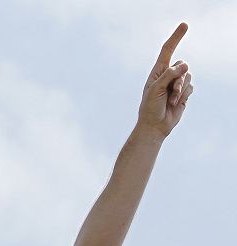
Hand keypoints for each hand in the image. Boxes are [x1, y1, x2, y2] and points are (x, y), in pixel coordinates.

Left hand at [137, 23, 193, 137]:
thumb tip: (185, 65)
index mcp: (157, 72)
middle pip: (182, 65)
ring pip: (188, 76)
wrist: (155, 125)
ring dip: (180, 89)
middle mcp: (168, 75)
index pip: (167, 50)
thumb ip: (169, 75)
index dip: (176, 37)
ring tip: (171, 100)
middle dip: (178, 78)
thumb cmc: (150, 107)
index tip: (185, 25)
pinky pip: (191, 87)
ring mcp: (176, 84)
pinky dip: (184, 95)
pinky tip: (176, 103)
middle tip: (169, 92)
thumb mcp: (155, 89)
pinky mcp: (184, 92)